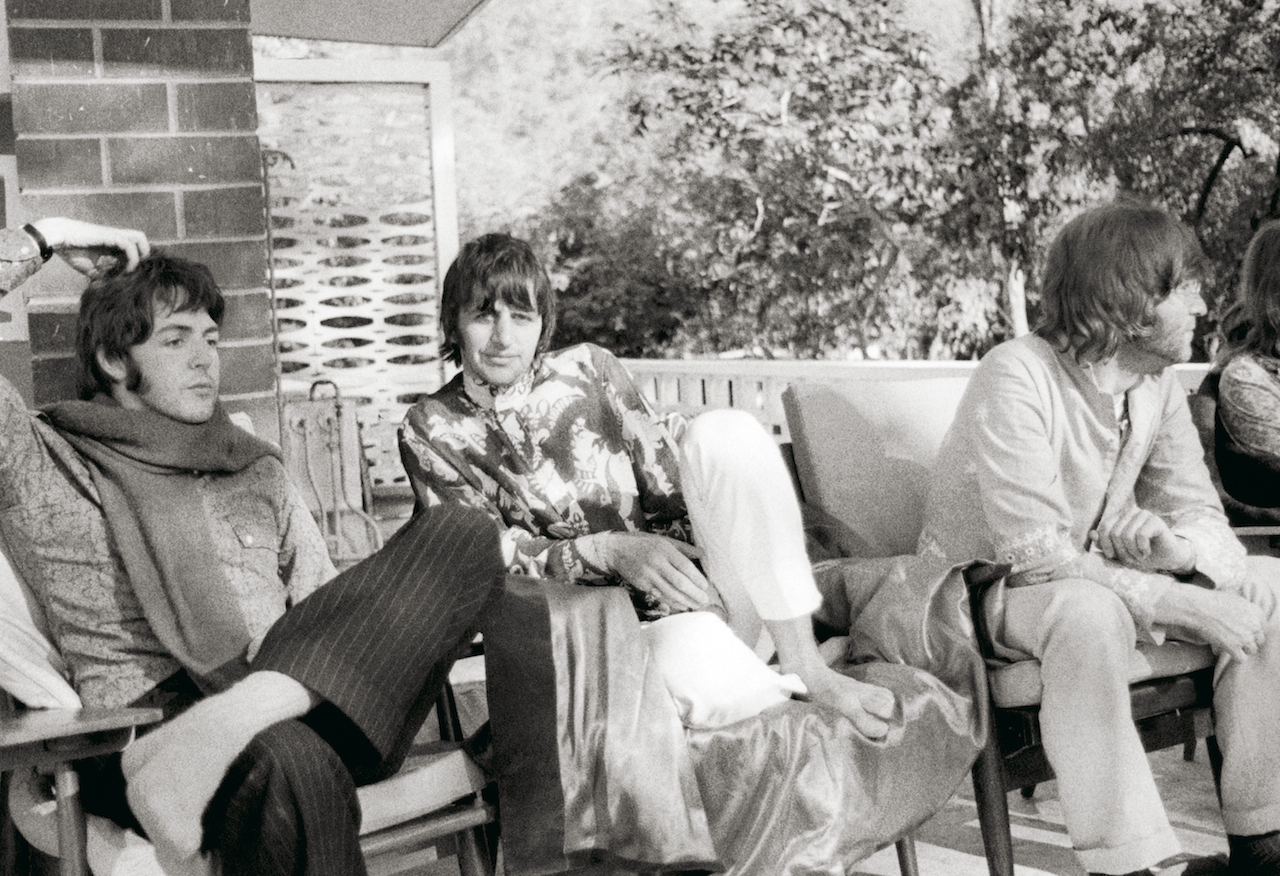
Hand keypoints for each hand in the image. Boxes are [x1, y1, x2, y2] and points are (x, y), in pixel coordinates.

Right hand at [30, 218, 149, 273]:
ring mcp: (113, 234)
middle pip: (141, 238)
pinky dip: (132, 258)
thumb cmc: (70, 249)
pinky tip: (126, 269)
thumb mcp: (89, 267)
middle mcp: (116, 237)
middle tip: (138, 269)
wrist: (57, 237)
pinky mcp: (109, 235)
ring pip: (140, 238)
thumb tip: (109, 287)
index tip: (134, 274)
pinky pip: (129, 245)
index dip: (138, 259)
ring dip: (142, 255)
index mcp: (112, 243)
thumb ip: (101, 275)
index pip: (134, 247)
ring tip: (133, 269)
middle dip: (145, 253)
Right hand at [602, 532, 711, 611]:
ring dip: (685, 601)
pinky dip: (672, 602)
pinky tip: (682, 606)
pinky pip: (659, 596)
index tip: (706, 586)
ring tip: (696, 606)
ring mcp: (647, 575)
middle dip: (694, 593)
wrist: (616, 549)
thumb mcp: (664, 540)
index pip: (685, 566)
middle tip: (705, 600)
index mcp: (664, 549)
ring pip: (670, 591)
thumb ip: (684, 548)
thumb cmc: (644, 543)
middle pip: (679, 581)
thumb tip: (703, 554)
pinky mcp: (640, 584)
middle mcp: (656, 562)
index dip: (697, 578)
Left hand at [1093, 506, 1192, 572]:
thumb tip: (1091, 534)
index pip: (1104, 527)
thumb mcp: (1118, 552)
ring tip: (1139, 557)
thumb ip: (1104, 543)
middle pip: (1114, 533)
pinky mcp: (1155, 520)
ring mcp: (1143, 514)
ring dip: (1132, 552)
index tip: (1113, 556)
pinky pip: (1141, 535)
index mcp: (1119, 517)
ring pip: (1126, 534)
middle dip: (1121, 551)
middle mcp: (1130, 512)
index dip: (1105, 545)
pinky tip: (1146, 552)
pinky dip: (1142, 548)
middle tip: (1131, 560)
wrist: (1166, 558)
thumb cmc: (1140, 554)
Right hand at [1154, 582, 1265, 662]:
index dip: (1252, 630)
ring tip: (1229, 644)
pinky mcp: (1234, 647)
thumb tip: (1248, 619)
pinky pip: (1241, 658)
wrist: (1197, 607)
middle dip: (1248, 640)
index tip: (1242, 630)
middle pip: (1259, 640)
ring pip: (1252, 650)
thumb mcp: (1234, 598)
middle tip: (1234, 638)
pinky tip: (1224, 649)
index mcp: (1256, 612)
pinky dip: (1233, 656)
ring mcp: (1245, 637)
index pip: (1262, 627)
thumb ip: (1246, 609)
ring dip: (1241, 648)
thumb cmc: (1211, 601)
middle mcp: (1254, 625)